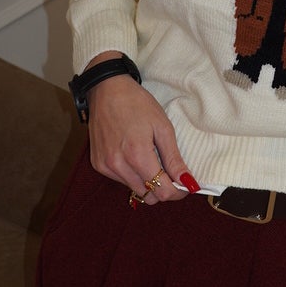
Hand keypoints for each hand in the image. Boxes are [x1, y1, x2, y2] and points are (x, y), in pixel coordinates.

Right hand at [87, 72, 191, 205]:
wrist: (106, 90)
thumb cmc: (137, 104)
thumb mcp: (162, 127)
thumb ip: (174, 158)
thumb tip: (187, 181)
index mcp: (137, 155)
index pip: (162, 191)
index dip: (178, 192)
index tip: (185, 184)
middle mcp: (118, 165)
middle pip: (149, 196)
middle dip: (164, 188)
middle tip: (170, 172)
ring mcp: (105, 166)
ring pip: (135, 190)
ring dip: (147, 182)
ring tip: (150, 158)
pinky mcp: (98, 164)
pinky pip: (121, 180)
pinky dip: (132, 174)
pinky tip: (133, 155)